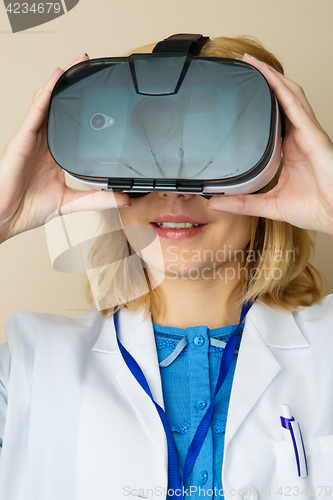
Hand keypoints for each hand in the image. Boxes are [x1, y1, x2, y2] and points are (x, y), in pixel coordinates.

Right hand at [0, 54, 130, 243]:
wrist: (6, 217)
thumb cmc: (28, 208)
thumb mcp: (71, 202)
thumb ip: (97, 199)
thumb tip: (122, 199)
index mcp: (55, 156)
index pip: (71, 127)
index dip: (82, 111)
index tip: (99, 100)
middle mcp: (44, 144)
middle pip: (59, 108)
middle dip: (73, 88)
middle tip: (90, 69)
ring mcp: (32, 139)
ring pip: (47, 103)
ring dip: (61, 83)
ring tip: (77, 64)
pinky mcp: (23, 138)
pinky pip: (36, 111)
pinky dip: (46, 93)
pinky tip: (56, 78)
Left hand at [207, 53, 332, 234]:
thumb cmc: (314, 208)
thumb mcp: (268, 204)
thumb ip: (242, 203)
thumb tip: (216, 203)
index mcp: (289, 151)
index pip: (272, 119)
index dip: (259, 103)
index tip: (239, 95)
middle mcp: (297, 137)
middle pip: (281, 100)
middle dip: (264, 81)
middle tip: (242, 67)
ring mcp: (306, 133)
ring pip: (288, 95)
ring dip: (271, 76)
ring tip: (251, 62)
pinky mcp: (312, 133)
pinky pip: (294, 105)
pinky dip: (280, 88)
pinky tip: (267, 76)